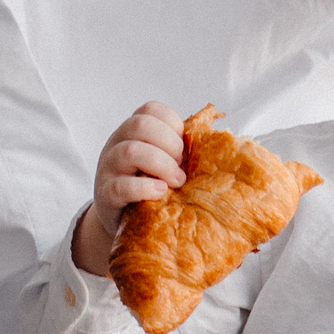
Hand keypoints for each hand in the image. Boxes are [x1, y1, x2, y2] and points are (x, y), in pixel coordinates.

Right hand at [72, 102, 186, 276]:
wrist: (123, 223)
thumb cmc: (150, 189)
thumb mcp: (161, 164)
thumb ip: (180, 153)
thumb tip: (228, 149)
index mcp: (133, 132)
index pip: (151, 110)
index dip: (172, 125)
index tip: (184, 147)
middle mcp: (117, 144)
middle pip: (141, 125)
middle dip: (170, 144)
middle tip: (182, 167)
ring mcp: (108, 168)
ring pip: (130, 151)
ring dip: (161, 164)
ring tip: (176, 182)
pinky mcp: (106, 195)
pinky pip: (121, 186)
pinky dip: (145, 187)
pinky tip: (160, 193)